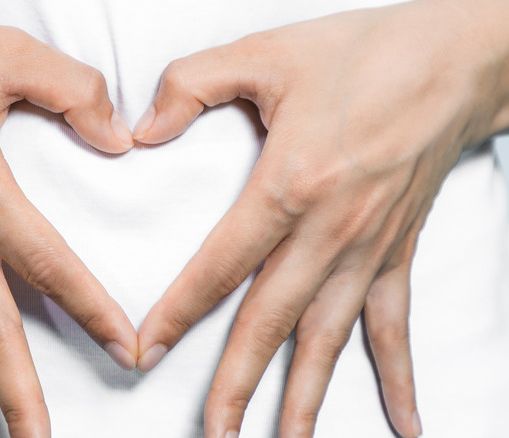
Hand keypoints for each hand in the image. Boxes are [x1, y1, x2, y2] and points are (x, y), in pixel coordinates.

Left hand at [134, 1, 508, 435]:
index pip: (219, 266)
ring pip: (327, 340)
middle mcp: (329, 233)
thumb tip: (142, 129)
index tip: (144, 352)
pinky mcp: (398, 253)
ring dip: (303, 400)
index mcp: (289, 186)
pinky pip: (396, 327)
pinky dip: (399, 378)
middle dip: (235, 385)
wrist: (453, 60)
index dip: (178, 313)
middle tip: (212, 435)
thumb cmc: (361, 55)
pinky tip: (404, 425)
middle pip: (270, 324)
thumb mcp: (263, 54)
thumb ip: (191, 85)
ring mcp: (368, 251)